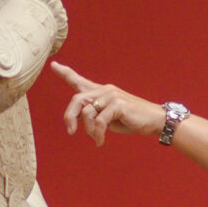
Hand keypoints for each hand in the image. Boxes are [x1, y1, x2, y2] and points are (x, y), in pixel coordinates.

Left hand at [51, 61, 166, 145]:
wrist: (153, 120)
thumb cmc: (130, 120)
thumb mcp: (107, 118)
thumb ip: (92, 114)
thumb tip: (77, 117)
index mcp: (101, 92)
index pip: (79, 80)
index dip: (65, 73)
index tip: (54, 65)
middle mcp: (104, 90)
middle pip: (77, 99)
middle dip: (69, 116)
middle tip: (70, 132)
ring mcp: (111, 96)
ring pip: (87, 112)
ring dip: (89, 130)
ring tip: (96, 138)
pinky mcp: (118, 104)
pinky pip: (99, 121)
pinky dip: (98, 134)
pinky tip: (100, 141)